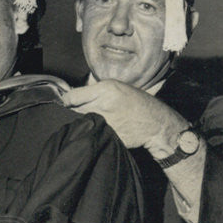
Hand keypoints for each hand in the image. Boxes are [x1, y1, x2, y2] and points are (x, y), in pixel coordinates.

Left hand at [60, 80, 186, 156]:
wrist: (156, 124)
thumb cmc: (138, 104)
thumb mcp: (118, 88)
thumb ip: (96, 90)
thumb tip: (75, 93)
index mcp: (105, 90)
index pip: (72, 97)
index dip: (67, 100)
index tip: (67, 102)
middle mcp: (102, 105)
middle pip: (75, 109)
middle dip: (76, 110)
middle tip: (84, 109)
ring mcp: (104, 122)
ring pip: (83, 121)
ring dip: (85, 121)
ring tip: (98, 118)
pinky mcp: (106, 135)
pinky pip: (92, 133)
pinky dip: (94, 131)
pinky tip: (104, 128)